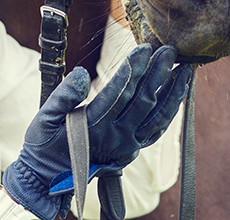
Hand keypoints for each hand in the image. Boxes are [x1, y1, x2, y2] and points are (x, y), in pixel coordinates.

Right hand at [1, 44, 192, 219]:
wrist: (48, 181)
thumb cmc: (43, 145)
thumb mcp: (44, 119)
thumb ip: (63, 96)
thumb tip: (80, 74)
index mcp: (93, 126)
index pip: (119, 91)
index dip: (133, 68)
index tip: (144, 48)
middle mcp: (115, 137)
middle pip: (144, 100)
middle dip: (158, 73)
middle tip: (170, 50)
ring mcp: (127, 147)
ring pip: (158, 117)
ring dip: (173, 93)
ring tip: (185, 71)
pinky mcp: (131, 151)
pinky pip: (156, 130)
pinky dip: (170, 112)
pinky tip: (177, 95)